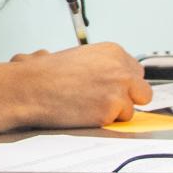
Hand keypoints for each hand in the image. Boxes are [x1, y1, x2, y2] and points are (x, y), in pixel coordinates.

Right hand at [0, 42, 152, 135]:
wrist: (31, 87)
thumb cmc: (47, 74)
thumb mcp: (80, 59)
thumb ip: (104, 67)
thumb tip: (119, 81)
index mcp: (113, 51)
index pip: (135, 71)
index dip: (123, 84)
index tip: (110, 90)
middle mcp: (120, 67)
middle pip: (142, 90)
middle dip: (126, 98)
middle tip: (102, 102)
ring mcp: (119, 88)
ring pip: (131, 108)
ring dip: (114, 112)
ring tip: (88, 106)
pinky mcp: (112, 108)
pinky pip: (118, 121)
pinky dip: (104, 121)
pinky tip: (85, 113)